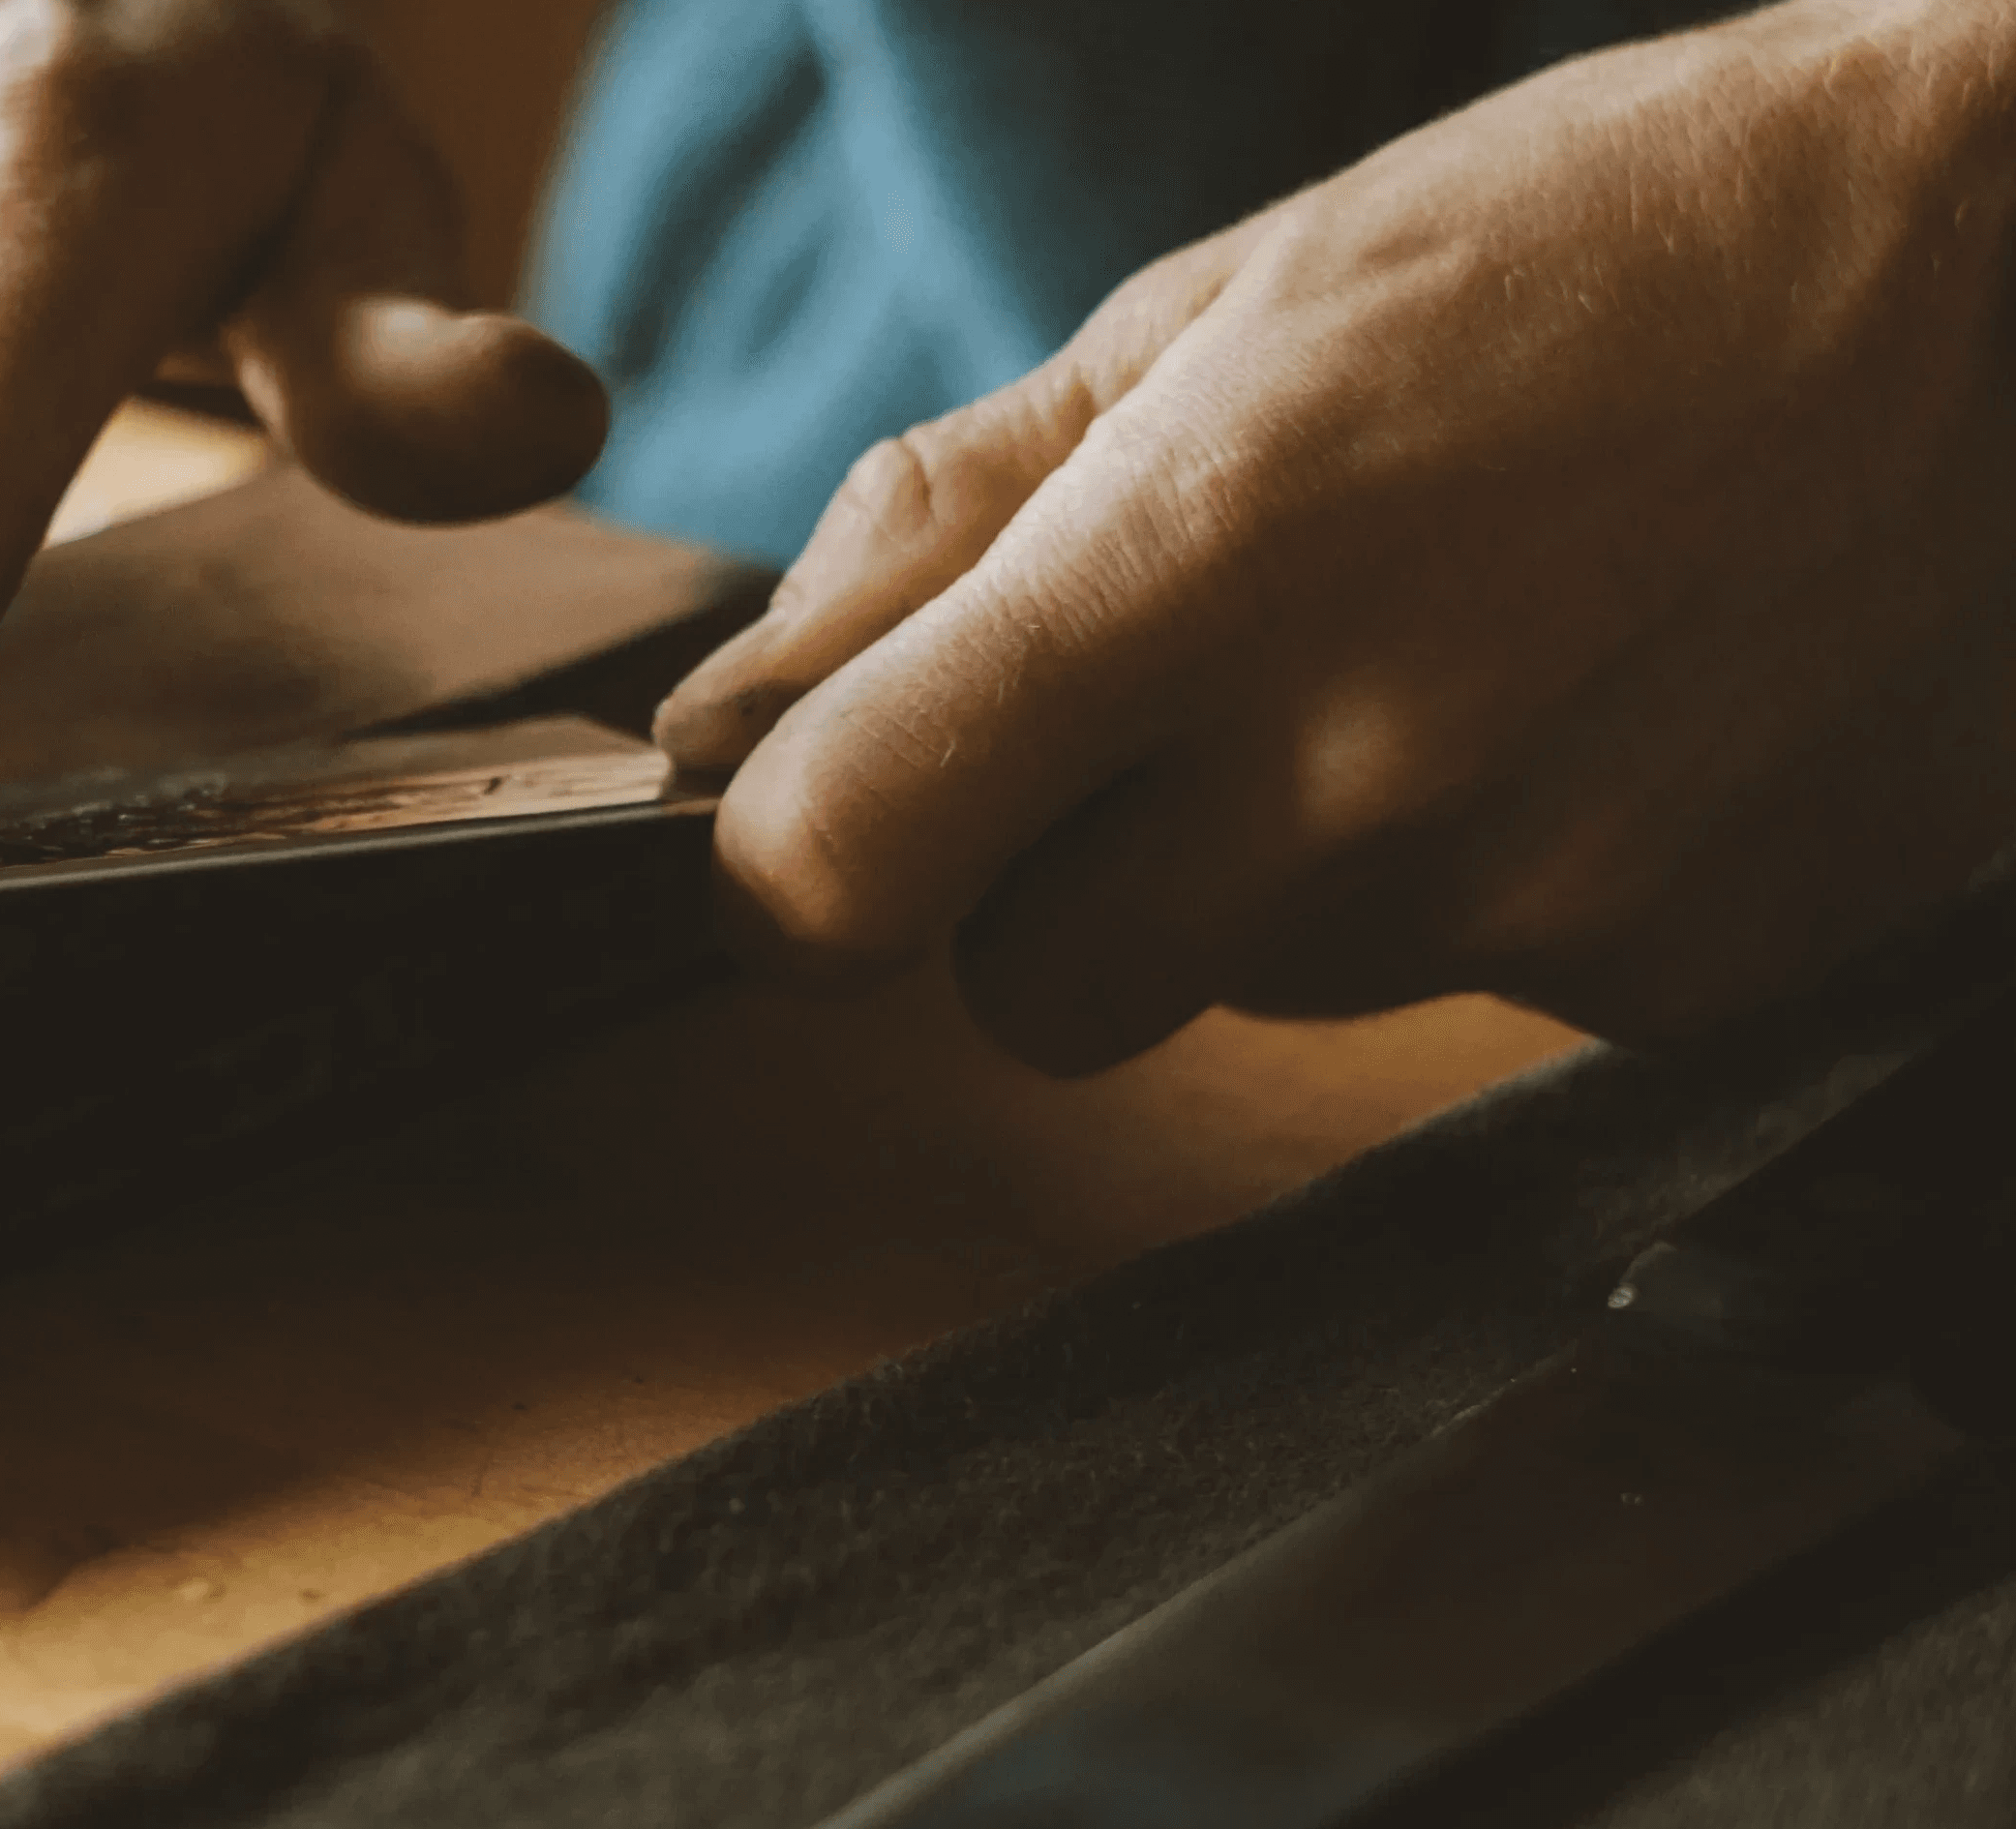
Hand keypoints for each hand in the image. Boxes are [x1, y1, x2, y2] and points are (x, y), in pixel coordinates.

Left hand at [658, 0, 2015, 1072]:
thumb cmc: (1596, 245)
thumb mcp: (1226, 306)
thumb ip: (940, 521)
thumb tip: (722, 721)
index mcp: (1197, 558)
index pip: (834, 869)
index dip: (797, 859)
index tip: (836, 801)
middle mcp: (1356, 767)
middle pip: (1027, 994)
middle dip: (1048, 882)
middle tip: (1188, 700)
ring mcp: (1534, 897)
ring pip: (1246, 997)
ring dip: (1271, 875)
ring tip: (1435, 656)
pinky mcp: (1685, 981)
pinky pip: (1457, 1004)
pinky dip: (1469, 895)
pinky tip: (1580, 719)